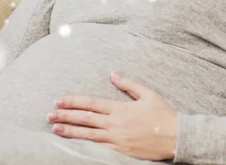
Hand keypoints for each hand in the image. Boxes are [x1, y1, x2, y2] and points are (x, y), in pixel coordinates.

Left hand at [47, 71, 177, 160]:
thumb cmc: (163, 115)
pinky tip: (74, 144)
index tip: (59, 100)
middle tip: (49, 115)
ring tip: (55, 129)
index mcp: (120, 108)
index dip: (73, 101)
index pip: (91, 103)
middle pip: (85, 119)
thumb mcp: (148, 94)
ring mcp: (116, 139)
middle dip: (65, 116)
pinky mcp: (120, 152)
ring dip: (70, 132)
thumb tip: (113, 74)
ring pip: (88, 135)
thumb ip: (129, 84)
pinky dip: (84, 146)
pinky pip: (98, 149)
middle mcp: (115, 124)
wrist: (175, 138)